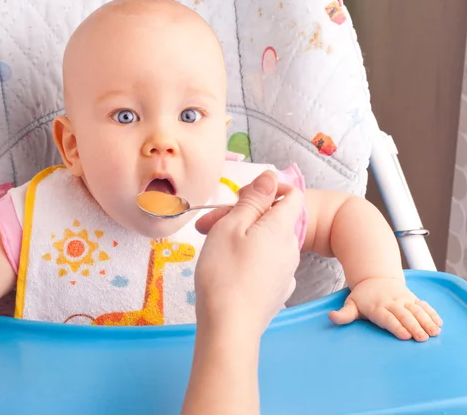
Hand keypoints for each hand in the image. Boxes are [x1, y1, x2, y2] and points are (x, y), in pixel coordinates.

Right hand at [194, 171, 302, 338]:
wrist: (230, 326)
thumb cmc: (224, 272)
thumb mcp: (232, 226)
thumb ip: (254, 199)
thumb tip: (271, 176)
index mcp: (281, 227)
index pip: (292, 195)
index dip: (270, 189)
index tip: (242, 198)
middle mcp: (290, 248)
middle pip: (275, 219)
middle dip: (246, 215)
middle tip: (211, 225)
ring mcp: (286, 271)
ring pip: (268, 242)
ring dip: (245, 237)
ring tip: (215, 248)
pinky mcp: (278, 290)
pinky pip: (267, 263)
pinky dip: (250, 258)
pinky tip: (230, 270)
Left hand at [329, 277, 442, 341]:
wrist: (374, 277)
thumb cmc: (362, 297)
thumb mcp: (351, 304)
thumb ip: (343, 314)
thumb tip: (331, 317)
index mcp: (376, 307)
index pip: (387, 318)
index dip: (396, 326)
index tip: (404, 335)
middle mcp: (392, 302)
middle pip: (404, 315)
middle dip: (413, 326)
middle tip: (421, 338)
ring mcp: (403, 300)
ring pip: (416, 310)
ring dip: (426, 321)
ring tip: (433, 332)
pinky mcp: (412, 298)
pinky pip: (424, 305)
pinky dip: (431, 313)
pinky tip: (438, 323)